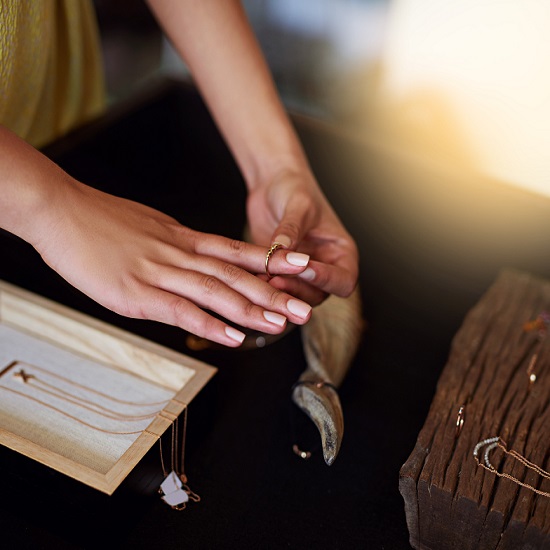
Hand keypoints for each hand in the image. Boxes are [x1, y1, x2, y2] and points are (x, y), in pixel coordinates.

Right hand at [34, 179, 313, 346]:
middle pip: (236, 274)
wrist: (61, 210)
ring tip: (281, 324)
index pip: (237, 251)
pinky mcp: (136, 292)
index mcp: (184, 238)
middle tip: (304, 307)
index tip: (301, 268)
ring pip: (215, 291)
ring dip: (251, 310)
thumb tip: (195, 260)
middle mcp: (180, 253)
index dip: (272, 261)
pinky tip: (232, 337)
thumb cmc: (102, 221)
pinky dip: (208, 324)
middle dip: (274, 292)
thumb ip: (176, 246)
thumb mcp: (150, 228)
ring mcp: (160, 272)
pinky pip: (180, 309)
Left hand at [246, 167, 358, 305]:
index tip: (305, 267)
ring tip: (261, 280)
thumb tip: (282, 249)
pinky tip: (250, 279)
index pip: (344, 280)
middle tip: (275, 278)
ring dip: (279, 293)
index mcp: (341, 253)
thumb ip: (291, 229)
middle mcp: (325, 268)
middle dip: (297, 289)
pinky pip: (274, 290)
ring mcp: (301, 275)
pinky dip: (264, 288)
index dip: (327, 279)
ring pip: (295, 298)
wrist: (272, 184)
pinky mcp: (279, 274)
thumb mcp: (298, 205)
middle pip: (319, 295)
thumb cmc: (295, 188)